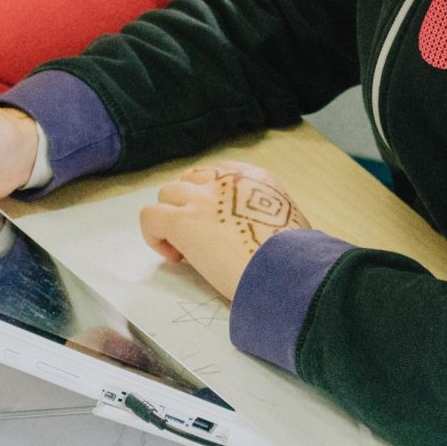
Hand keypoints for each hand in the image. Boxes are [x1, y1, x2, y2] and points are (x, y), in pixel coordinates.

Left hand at [138, 161, 310, 302]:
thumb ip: (273, 221)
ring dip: (171, 218)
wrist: (287, 271)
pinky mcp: (182, 222)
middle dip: (188, 205)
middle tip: (199, 236)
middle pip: (190, 180)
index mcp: (257, 179)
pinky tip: (174, 257)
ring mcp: (202, 199)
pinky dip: (154, 235)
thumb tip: (270, 239)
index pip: (219, 174)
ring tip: (184, 249)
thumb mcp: (293, 225)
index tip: (216, 222)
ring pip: (167, 194)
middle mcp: (226, 181)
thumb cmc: (296, 259)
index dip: (210, 198)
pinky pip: (150, 217)